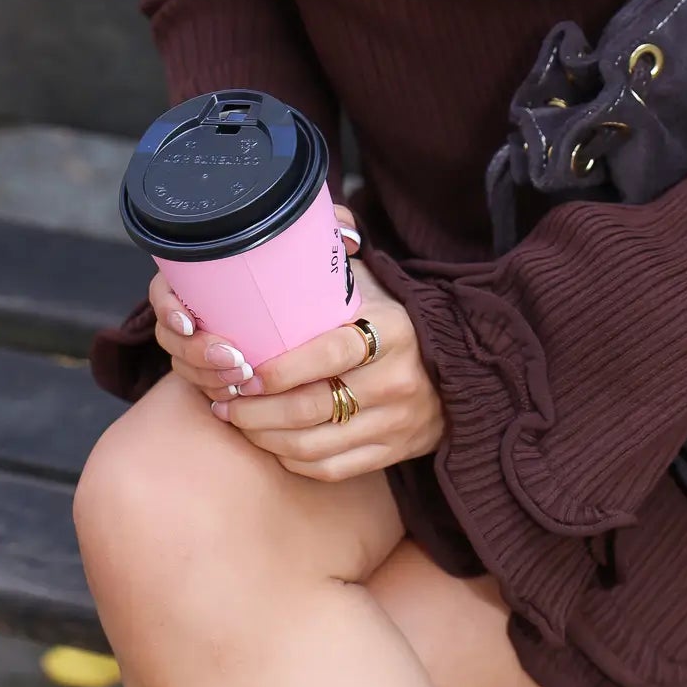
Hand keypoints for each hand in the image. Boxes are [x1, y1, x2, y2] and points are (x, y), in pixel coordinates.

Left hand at [147, 215, 444, 482]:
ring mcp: (396, 422)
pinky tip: (270, 445)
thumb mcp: (375, 283)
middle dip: (254, 410)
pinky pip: (330, 468)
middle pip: (310, 408)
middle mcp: (396, 380)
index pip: (327, 354)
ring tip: (236, 420)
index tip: (242, 368)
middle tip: (223, 398)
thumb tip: (286, 218)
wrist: (463, 367)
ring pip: (313, 445)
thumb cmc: (399, 319)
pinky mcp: (392, 453)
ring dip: (264, 438)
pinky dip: (292, 460)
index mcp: (392, 330)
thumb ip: (335, 254)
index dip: (278, 369)